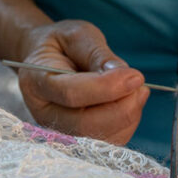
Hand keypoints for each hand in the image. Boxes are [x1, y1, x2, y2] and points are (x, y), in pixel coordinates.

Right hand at [17, 19, 148, 143]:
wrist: (47, 59)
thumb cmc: (62, 44)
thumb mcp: (78, 35)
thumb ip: (98, 54)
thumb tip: (124, 75)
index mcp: (37, 81)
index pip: (72, 93)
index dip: (107, 88)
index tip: (135, 76)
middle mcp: (44, 113)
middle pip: (85, 125)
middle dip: (122, 108)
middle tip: (140, 85)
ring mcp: (59, 130)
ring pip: (99, 138)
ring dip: (127, 117)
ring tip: (137, 90)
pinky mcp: (77, 139)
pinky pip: (107, 143)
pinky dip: (127, 125)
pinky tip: (130, 102)